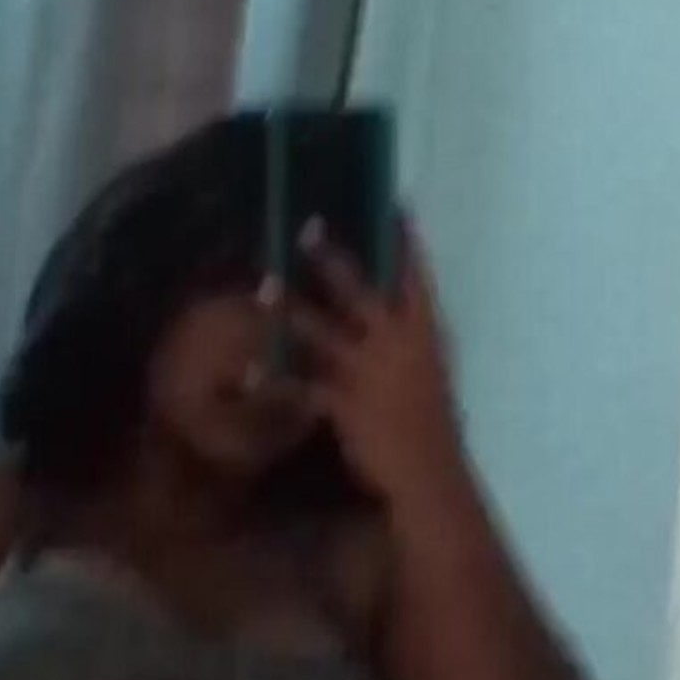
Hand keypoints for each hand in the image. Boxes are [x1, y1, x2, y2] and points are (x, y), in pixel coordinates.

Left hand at [287, 216, 464, 505]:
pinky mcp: (343, 402)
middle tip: (306, 226)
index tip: (394, 205)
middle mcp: (393, 344)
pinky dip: (274, 380)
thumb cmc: (431, 420)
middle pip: (358, 291)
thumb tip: (394, 311)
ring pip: (321, 330)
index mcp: (422, 333)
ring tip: (263, 286)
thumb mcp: (431, 369)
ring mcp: (366, 371)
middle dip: (330, 259)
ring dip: (289, 308)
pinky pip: (301, 385)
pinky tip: (248, 376)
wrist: (429, 473)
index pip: (415, 278)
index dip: (405, 242)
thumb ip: (410, 338)